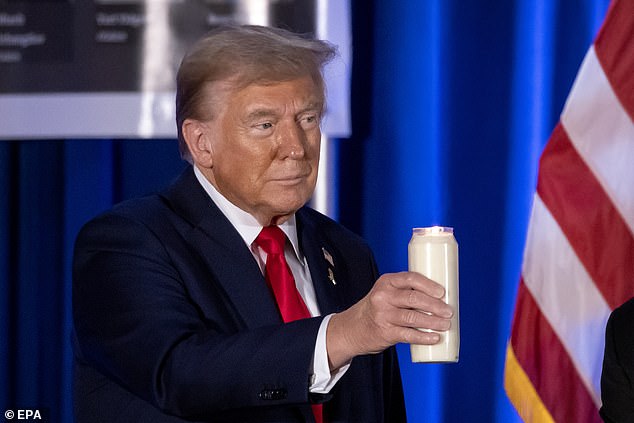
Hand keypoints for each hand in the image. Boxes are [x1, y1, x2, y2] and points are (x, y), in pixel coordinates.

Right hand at [326, 271, 452, 369]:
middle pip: (413, 299)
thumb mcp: (386, 293)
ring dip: (433, 322)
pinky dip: (423, 337)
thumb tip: (441, 300)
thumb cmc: (377, 309)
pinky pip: (408, 335)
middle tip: (449, 312)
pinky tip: (434, 338)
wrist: (353, 328)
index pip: (410, 278)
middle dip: (435, 305)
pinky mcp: (385, 332)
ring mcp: (383, 315)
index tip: (442, 292)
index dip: (428, 285)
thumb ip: (406, 292)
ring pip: (413, 318)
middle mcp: (383, 297)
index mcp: (386, 282)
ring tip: (446, 325)